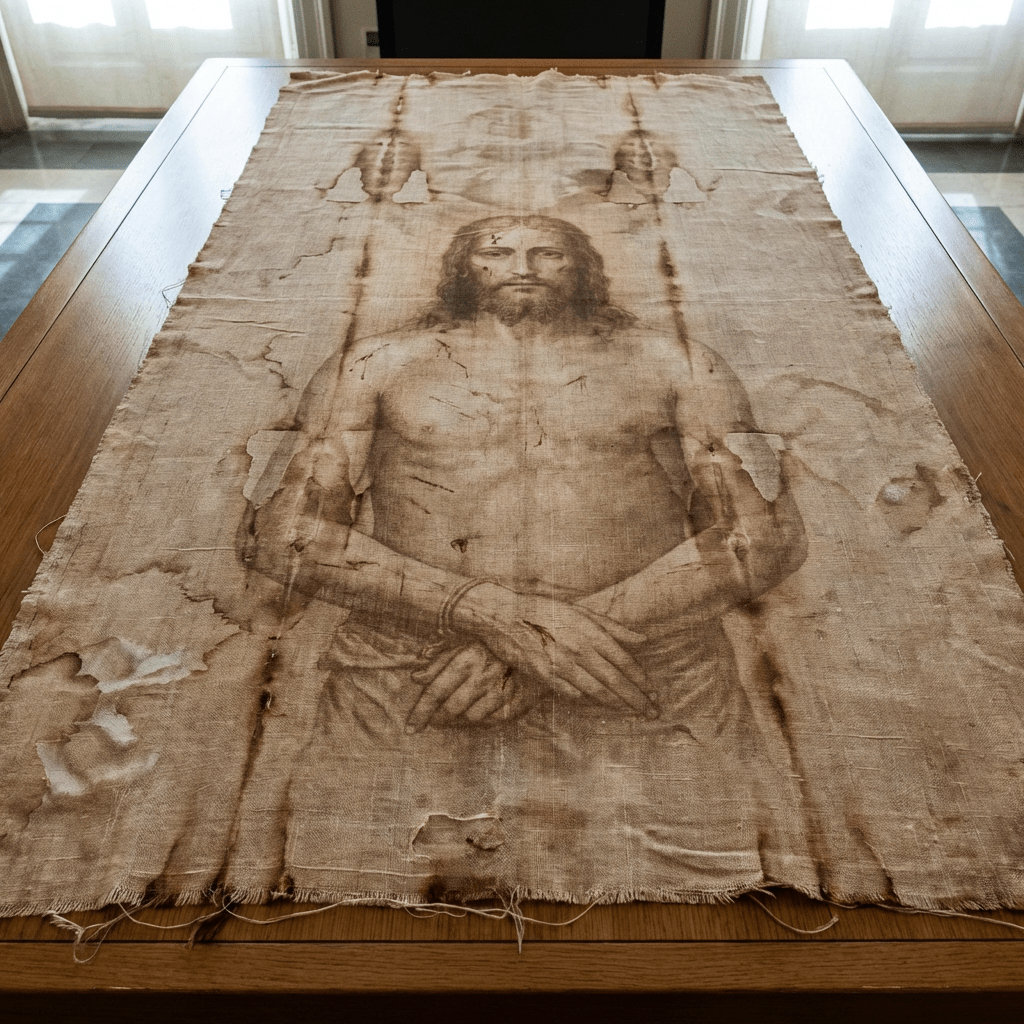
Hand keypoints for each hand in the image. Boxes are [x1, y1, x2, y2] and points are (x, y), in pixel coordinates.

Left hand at [406, 643, 534, 731]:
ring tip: (454, 716)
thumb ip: (438, 662)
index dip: (421, 711)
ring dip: (458, 721)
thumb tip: (415, 677)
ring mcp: (502, 689)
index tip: (410, 728)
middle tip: (434, 720)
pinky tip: (475, 714)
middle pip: (452, 708)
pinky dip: (480, 722)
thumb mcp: (463, 645)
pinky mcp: (517, 701)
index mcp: (467, 658)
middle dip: (438, 718)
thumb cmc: (491, 646)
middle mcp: (484, 675)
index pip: (437, 690)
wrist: (535, 647)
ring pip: (471, 717)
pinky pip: (492, 721)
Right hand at [452, 585, 655, 716]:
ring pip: (596, 691)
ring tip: (633, 713)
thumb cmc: (543, 608)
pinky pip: (572, 693)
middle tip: (652, 712)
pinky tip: (600, 707)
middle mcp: (579, 649)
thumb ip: (612, 626)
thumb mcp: (580, 610)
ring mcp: (561, 665)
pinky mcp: (545, 676)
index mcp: (590, 632)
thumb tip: (643, 639)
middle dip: (636, 698)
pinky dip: (588, 701)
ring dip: (617, 704)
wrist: (502, 615)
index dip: (641, 679)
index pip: (624, 661)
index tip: (653, 692)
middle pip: (615, 680)